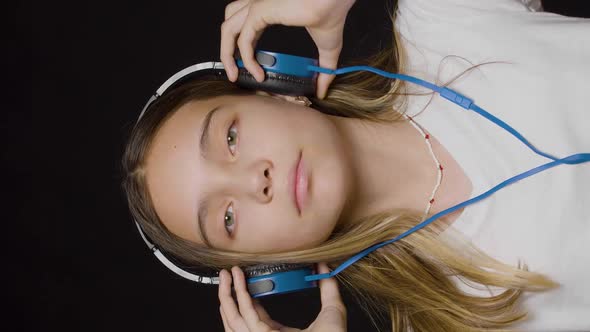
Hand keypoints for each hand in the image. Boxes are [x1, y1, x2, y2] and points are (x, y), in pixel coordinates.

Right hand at [218, 262, 346, 331]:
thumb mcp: (332, 310)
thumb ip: (327, 288)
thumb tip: (323, 268)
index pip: (256, 319)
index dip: (248, 299)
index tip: (246, 282)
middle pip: (238, 319)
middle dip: (230, 295)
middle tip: (228, 273)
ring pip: (234, 319)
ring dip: (227, 295)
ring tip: (226, 274)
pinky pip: (243, 318)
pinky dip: (236, 300)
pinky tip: (235, 285)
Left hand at [220, 0, 356, 98]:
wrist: (336, 0)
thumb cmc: (333, 11)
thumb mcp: (328, 48)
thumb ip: (323, 69)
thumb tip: (323, 90)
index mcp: (271, 8)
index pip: (244, 25)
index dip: (240, 46)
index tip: (250, 68)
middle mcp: (260, 4)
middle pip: (229, 25)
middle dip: (227, 50)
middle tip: (234, 73)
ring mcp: (257, 6)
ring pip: (227, 29)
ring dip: (227, 54)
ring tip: (236, 74)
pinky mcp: (259, 11)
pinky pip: (243, 40)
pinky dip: (246, 58)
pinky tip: (258, 72)